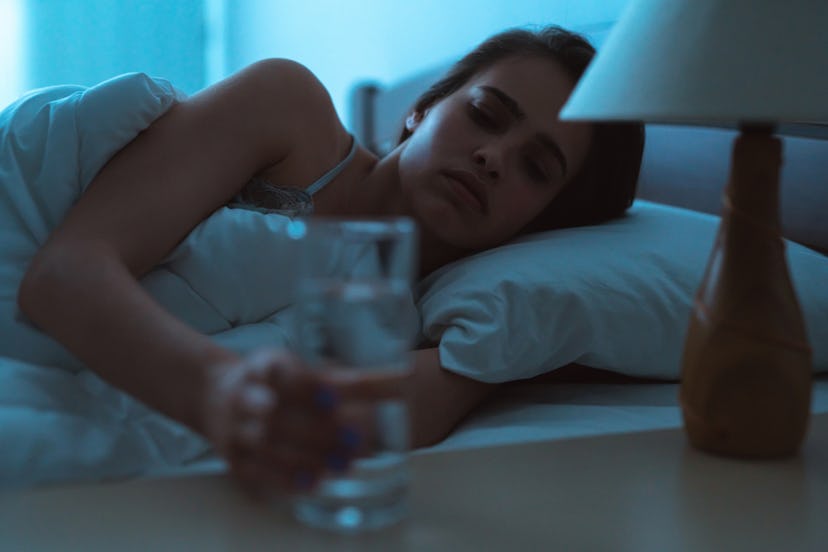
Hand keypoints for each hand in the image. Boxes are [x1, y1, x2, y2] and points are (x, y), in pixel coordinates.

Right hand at [202, 349, 405, 495]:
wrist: (214, 395)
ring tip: (342, 464)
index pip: (280, 372)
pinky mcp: (231, 457)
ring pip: (265, 445)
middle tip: (355, 438)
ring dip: (305, 457)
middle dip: (315, 428)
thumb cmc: (271, 381)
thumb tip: (400, 380)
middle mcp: (242, 395)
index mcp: (262, 366)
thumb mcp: (300, 367)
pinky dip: (284, 480)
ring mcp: (233, 427)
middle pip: (275, 413)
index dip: (305, 385)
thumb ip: (343, 378)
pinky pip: (254, 472)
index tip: (333, 396)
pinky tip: (313, 483)